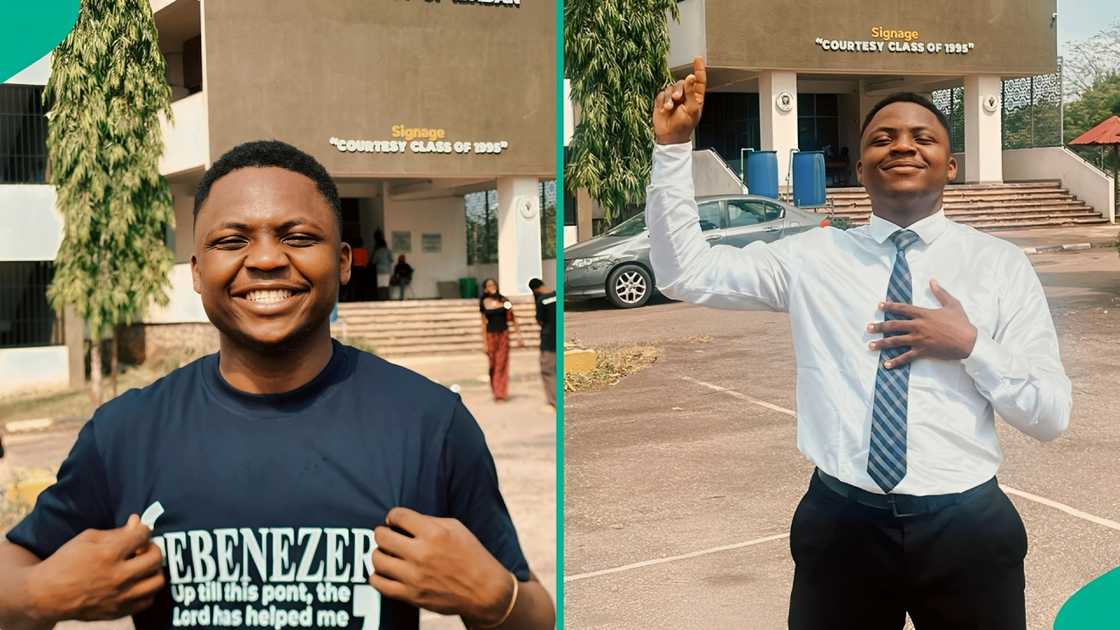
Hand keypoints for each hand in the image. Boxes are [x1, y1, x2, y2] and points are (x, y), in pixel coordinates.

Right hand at [30, 514, 164, 621]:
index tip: (139, 531)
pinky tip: (138, 583)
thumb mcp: (86, 539)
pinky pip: (148, 601)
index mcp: (108, 555)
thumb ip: (116, 532)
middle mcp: (117, 577)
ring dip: (154, 570)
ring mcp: (119, 597)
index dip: (143, 530)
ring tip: (143, 567)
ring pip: (157, 582)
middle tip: (143, 548)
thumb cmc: (65, 563)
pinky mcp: (118, 612)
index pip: (143, 535)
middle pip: (156, 558)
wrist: (46, 595)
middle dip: (153, 548)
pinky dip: (147, 590)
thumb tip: (138, 522)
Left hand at [371, 507, 514, 626]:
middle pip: (382, 536)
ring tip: (387, 554)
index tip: (396, 521)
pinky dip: (377, 575)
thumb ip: (428, 521)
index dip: (393, 516)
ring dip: (379, 553)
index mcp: (434, 533)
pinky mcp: (411, 596)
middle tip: (388, 535)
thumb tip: (401, 521)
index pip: (398, 515)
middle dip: (382, 532)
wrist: (484, 590)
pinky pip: (378, 584)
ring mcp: (415, 577)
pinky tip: (385, 571)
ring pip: (377, 559)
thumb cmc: (471, 555)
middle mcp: (422, 554)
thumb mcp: (456, 528)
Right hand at [652, 56, 705, 144]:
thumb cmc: (683, 126)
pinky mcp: (662, 100)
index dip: (699, 69)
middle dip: (679, 89)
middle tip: (677, 98)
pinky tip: (665, 109)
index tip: (697, 59)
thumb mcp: (691, 109)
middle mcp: (685, 95)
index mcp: (696, 97)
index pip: (699, 80)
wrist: (669, 136)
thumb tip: (690, 78)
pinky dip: (663, 100)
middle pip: (682, 82)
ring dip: (670, 97)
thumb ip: (691, 93)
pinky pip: (662, 93)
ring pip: (671, 87)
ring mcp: (673, 98)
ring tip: (670, 108)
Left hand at [867, 279, 977, 368]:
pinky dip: (896, 361)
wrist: (969, 341)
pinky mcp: (923, 351)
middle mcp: (918, 326)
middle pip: (894, 325)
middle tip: (867, 328)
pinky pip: (906, 357)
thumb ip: (941, 293)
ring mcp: (919, 339)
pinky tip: (886, 364)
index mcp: (924, 314)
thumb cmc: (962, 322)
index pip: (903, 309)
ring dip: (882, 344)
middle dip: (879, 326)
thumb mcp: (952, 304)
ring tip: (870, 346)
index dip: (890, 306)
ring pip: (896, 341)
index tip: (879, 306)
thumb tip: (932, 280)